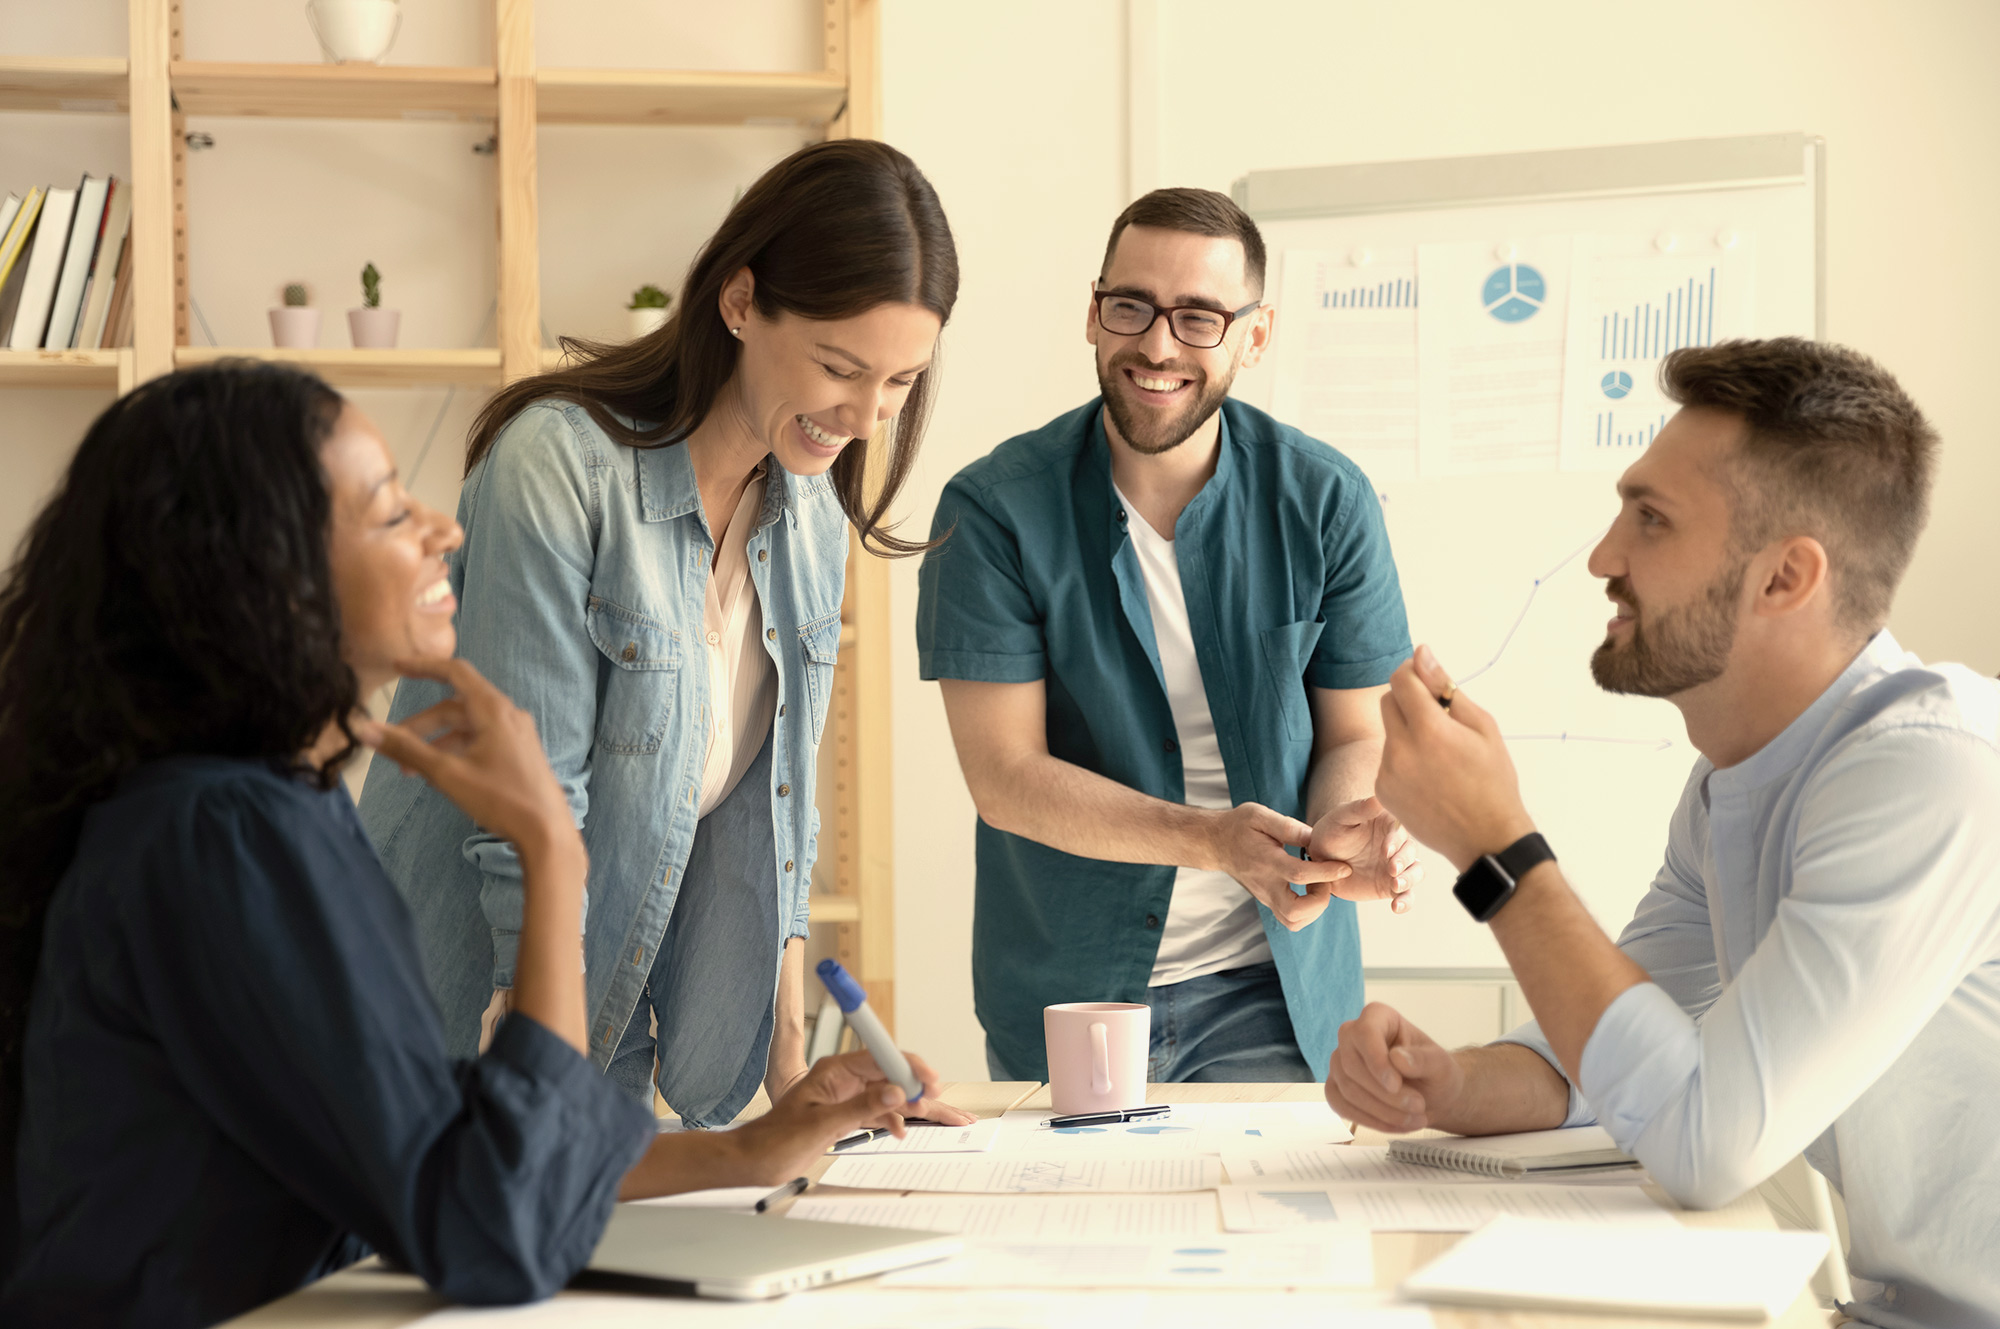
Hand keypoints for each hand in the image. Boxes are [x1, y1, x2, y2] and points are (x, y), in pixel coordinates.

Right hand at [355, 657, 577, 862]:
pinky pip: (481, 740)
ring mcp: (516, 734)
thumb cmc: (501, 799)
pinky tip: (440, 774)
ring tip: (411, 770)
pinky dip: (457, 749)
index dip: (424, 667)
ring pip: (467, 727)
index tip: (397, 666)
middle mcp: (507, 714)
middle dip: (422, 724)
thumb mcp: (447, 774)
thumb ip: (406, 750)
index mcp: (493, 709)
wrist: (547, 832)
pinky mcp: (519, 752)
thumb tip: (366, 729)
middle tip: (393, 746)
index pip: (455, 672)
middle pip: (456, 706)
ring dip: (437, 742)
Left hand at [724, 1049, 951, 1185]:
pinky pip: (880, 1111)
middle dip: (921, 1089)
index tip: (930, 1079)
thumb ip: (860, 1108)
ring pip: (890, 1095)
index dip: (909, 1067)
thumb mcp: (821, 1125)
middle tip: (947, 1105)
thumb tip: (896, 1092)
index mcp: (835, 1071)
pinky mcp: (846, 1114)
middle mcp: (844, 1079)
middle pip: (892, 1076)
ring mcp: (846, 1096)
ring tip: (945, 1120)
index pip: (881, 1058)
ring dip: (915, 1107)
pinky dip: (895, 1120)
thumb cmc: (775, 1140)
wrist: (754, 1161)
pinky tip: (902, 1131)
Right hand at [1207, 802, 1353, 930]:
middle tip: (1326, 881)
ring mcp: (1266, 897)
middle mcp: (1265, 885)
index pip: (1299, 875)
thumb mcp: (1260, 815)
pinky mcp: (1268, 901)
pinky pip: (1291, 919)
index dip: (1326, 873)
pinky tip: (1310, 891)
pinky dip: (1307, 912)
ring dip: (1314, 910)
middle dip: (1320, 901)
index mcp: (1266, 862)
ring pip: (1293, 921)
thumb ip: (1288, 827)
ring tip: (1319, 886)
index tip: (1344, 867)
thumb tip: (1315, 837)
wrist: (1216, 843)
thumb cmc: (1240, 826)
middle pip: (1294, 912)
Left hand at [1309, 797, 1422, 914]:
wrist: (1321, 858)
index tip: (1385, 850)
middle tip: (1391, 870)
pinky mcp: (1391, 886)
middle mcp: (1398, 845)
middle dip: (1404, 862)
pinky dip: (1406, 902)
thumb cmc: (1331, 831)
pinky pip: (1406, 895)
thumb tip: (1379, 797)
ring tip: (1395, 887)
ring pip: (1415, 873)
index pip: (1400, 831)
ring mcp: (1397, 867)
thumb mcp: (1341, 818)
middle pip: (1411, 853)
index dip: (1395, 841)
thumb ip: (1359, 809)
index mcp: (1390, 825)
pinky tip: (1396, 907)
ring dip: (1409, 880)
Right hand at [1325, 1002, 1465, 1132]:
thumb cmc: (1435, 1073)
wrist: (1431, 1096)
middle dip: (1385, 1095)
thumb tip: (1397, 1058)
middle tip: (1418, 1108)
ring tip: (1415, 1120)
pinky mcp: (1336, 1087)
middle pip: (1352, 1065)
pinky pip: (1340, 1106)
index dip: (1376, 1060)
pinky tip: (1395, 1125)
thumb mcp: (1441, 1065)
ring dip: (1381, 1112)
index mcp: (1378, 1017)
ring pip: (1347, 1089)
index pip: (1364, 1032)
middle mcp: (1352, 1035)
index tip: (1396, 1085)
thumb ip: (1424, 1059)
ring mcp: (1340, 1062)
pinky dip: (1369, 1120)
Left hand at [1376, 646, 1535, 872]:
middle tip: (1438, 716)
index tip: (1426, 676)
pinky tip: (1429, 776)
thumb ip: (1446, 688)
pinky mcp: (1382, 791)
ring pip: (1389, 731)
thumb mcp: (1482, 726)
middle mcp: (1401, 750)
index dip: (1412, 670)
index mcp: (1429, 730)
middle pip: (1388, 701)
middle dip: (1409, 699)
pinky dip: (1404, 758)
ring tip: (1439, 754)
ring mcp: (1387, 773)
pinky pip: (1387, 759)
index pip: (1401, 679)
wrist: (1486, 839)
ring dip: (1407, 730)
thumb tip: (1421, 653)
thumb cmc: (1493, 779)